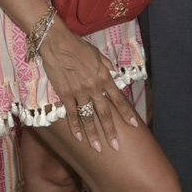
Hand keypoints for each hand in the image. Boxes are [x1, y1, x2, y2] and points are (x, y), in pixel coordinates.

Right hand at [39, 17, 137, 151]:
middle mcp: (94, 87)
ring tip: (98, 148)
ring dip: (93, 134)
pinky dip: (75, 127)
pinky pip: (72, 114)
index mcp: (103, 76)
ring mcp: (79, 92)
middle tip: (116, 146)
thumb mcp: (97, 53)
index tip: (134, 125)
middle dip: (111, 131)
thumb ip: (106, 65)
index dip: (126, 113)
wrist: (58, 43)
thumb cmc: (78, 45)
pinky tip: (79, 138)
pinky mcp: (66, 94)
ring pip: (88, 117)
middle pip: (105, 113)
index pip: (118, 98)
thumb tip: (114, 72)